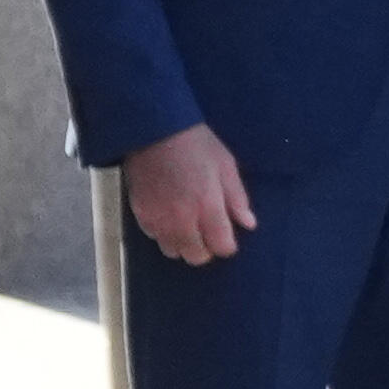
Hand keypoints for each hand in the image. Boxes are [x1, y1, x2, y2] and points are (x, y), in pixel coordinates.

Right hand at [124, 122, 253, 264]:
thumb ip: (238, 199)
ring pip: (173, 251)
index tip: (228, 237)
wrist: (155, 132)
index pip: (221, 247)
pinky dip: (164, 234)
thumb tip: (249, 224)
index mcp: (208, 206)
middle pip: (196, 257)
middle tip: (209, 234)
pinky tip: (171, 219)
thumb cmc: (197, 145)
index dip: (228, 245)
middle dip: (206, 249)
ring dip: (184, 244)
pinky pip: (154, 238)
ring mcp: (158, 218)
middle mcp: (182, 218)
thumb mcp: (227, 167)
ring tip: (190, 227)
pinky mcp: (140, 214)